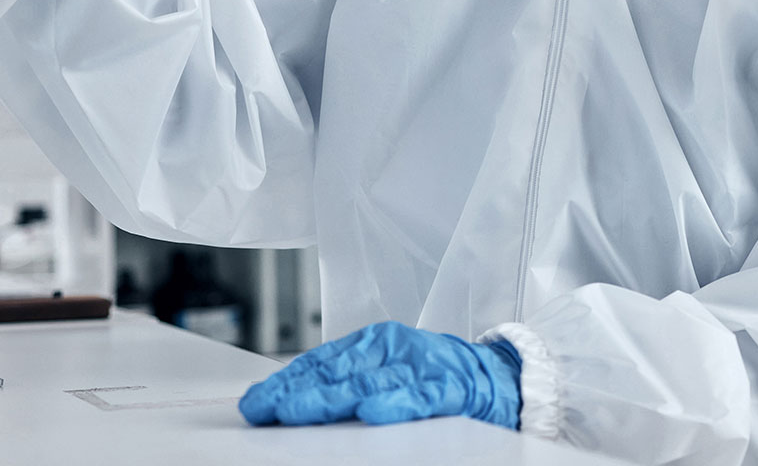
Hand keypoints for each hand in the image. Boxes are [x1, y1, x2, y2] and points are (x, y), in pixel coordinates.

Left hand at [238, 321, 520, 428]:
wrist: (500, 376)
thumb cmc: (437, 376)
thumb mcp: (387, 371)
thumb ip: (346, 381)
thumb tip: (289, 399)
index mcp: (377, 344)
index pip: (323, 361)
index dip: (288, 380)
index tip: (257, 401)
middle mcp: (395, 350)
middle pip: (339, 372)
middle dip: (298, 391)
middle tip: (265, 408)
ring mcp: (422, 368)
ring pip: (370, 384)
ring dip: (331, 398)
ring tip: (298, 411)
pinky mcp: (450, 389)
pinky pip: (420, 398)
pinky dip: (395, 404)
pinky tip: (371, 413)